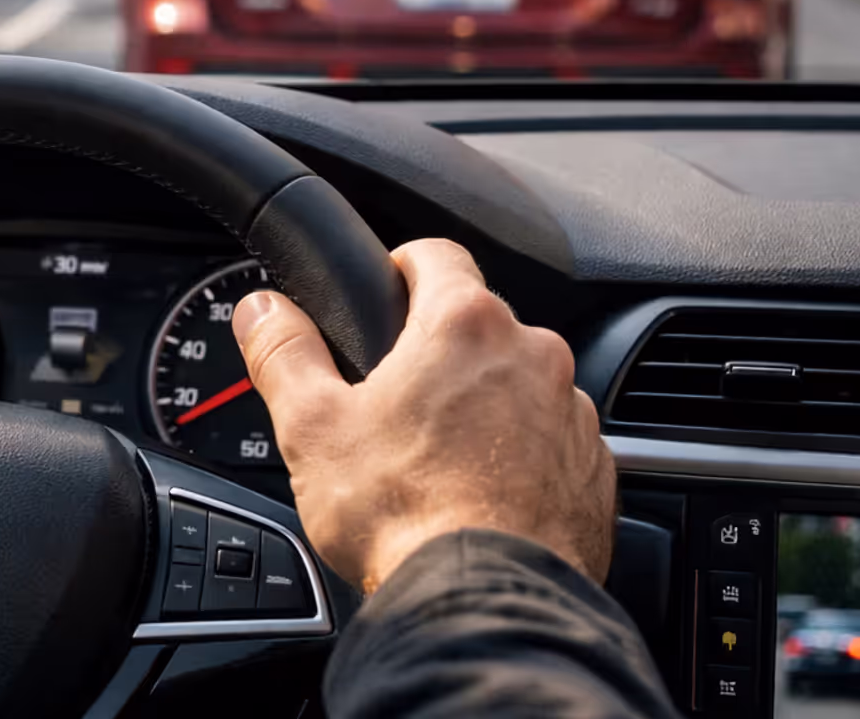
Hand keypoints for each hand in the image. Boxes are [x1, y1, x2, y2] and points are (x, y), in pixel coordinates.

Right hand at [232, 238, 613, 592]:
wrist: (484, 604)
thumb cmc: (404, 515)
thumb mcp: (313, 427)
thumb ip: (284, 353)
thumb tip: (262, 310)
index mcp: (464, 325)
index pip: (437, 255)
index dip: (403, 266)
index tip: (388, 287)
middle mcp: (535, 355)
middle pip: (481, 327)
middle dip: (442, 354)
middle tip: (399, 404)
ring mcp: (574, 414)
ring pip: (522, 387)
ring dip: (489, 408)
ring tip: (442, 462)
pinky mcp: (597, 472)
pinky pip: (555, 445)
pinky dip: (525, 460)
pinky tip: (485, 499)